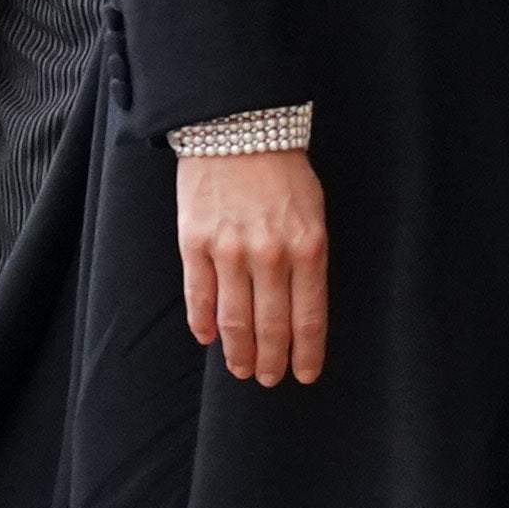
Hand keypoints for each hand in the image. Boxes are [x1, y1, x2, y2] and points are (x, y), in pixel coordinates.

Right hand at [178, 148, 328, 385]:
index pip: (309, 316)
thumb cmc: (283, 170)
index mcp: (308, 247)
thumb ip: (307, 258)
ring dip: (238, 351)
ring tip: (240, 369)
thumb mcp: (313, 212)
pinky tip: (208, 339)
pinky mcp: (195, 242)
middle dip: (271, 360)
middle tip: (268, 379)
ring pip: (234, 319)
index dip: (307, 352)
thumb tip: (296, 306)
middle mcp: (271, 254)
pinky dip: (203, 322)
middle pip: (271, 325)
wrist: (239, 127)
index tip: (305, 374)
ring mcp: (230, 250)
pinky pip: (199, 294)